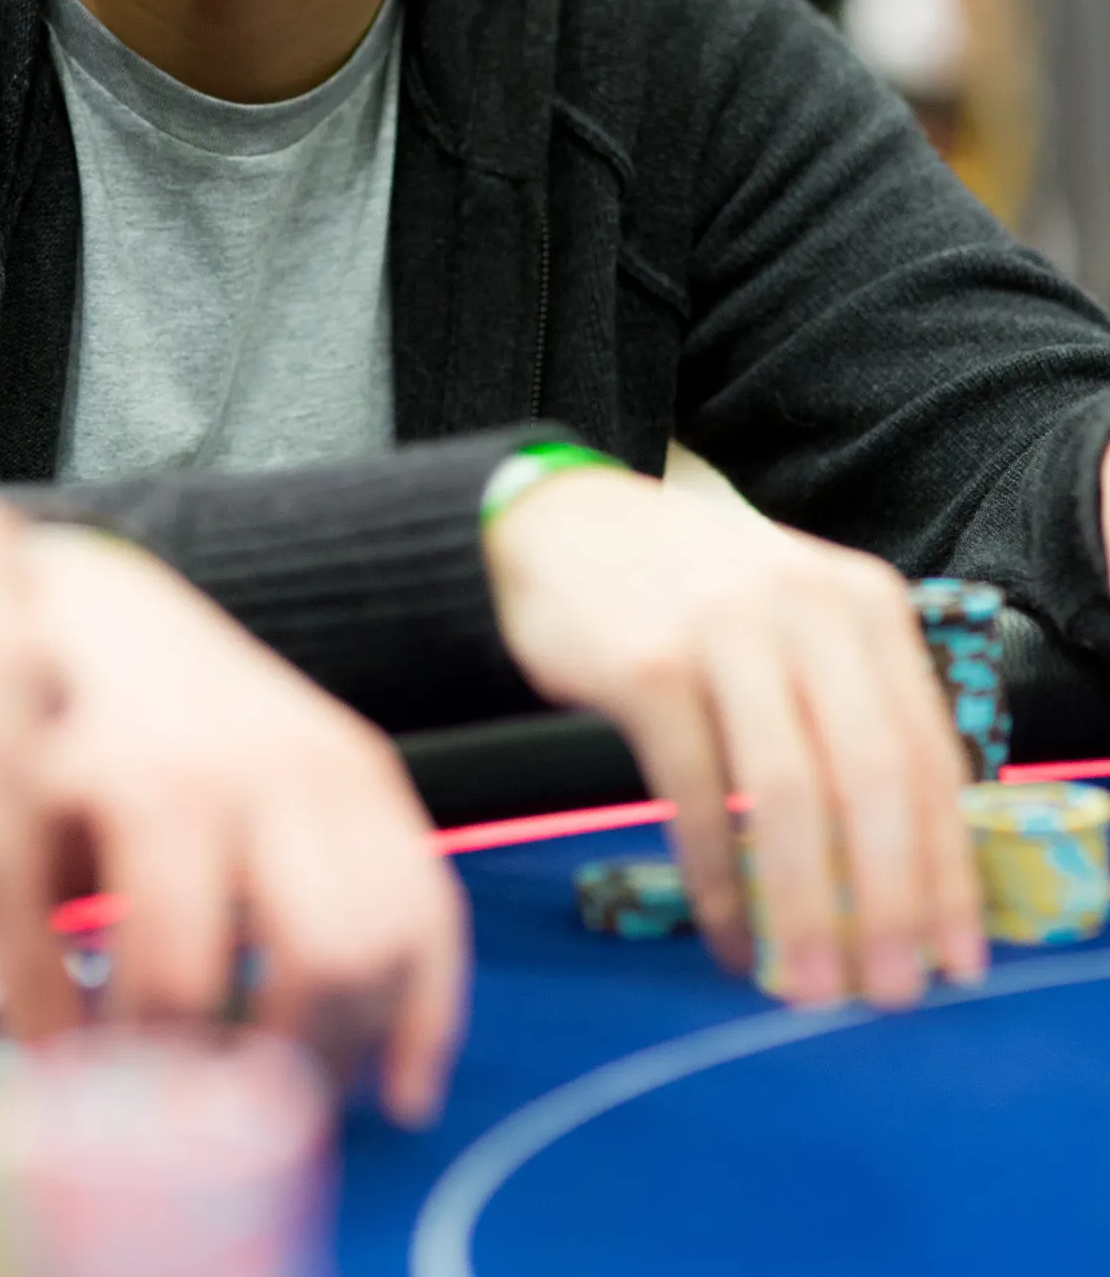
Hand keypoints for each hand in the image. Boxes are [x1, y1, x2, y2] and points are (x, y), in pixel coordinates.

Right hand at [0, 527, 467, 1127]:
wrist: (61, 603)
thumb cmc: (186, 726)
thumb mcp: (300, 783)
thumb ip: (351, 895)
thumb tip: (406, 1089)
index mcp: (345, 769)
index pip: (415, 920)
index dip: (405, 1032)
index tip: (381, 1103)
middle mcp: (264, 766)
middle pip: (330, 962)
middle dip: (288, 1068)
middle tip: (246, 1108)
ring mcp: (153, 774)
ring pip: (186, 983)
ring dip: (156, 1065)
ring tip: (136, 1083)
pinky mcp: (47, 789)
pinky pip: (56, 967)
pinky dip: (55, 1039)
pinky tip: (54, 1045)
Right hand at [484, 469, 983, 1008]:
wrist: (559, 525)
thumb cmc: (689, 595)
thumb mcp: (794, 619)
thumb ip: (850, 710)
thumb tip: (905, 871)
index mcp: (861, 603)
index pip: (927, 753)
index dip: (948, 868)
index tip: (957, 958)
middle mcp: (803, 606)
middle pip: (870, 776)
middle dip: (888, 901)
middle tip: (890, 992)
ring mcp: (722, 629)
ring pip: (787, 792)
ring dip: (805, 906)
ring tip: (811, 987)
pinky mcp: (645, 664)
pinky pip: (695, 795)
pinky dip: (717, 879)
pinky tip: (729, 934)